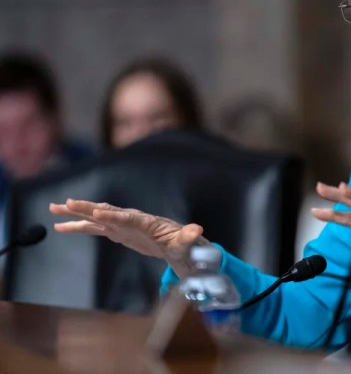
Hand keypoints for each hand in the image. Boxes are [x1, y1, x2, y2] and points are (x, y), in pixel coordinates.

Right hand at [49, 199, 208, 276]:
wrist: (181, 246)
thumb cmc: (185, 245)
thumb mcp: (188, 244)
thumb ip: (189, 237)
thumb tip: (197, 229)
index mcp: (147, 223)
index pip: (128, 218)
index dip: (113, 216)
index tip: (97, 213)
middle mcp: (132, 220)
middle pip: (107, 212)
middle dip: (88, 208)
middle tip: (67, 203)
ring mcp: (123, 225)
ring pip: (96, 217)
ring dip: (76, 214)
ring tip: (54, 209)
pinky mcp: (118, 232)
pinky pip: (94, 228)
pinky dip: (78, 227)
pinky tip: (60, 228)